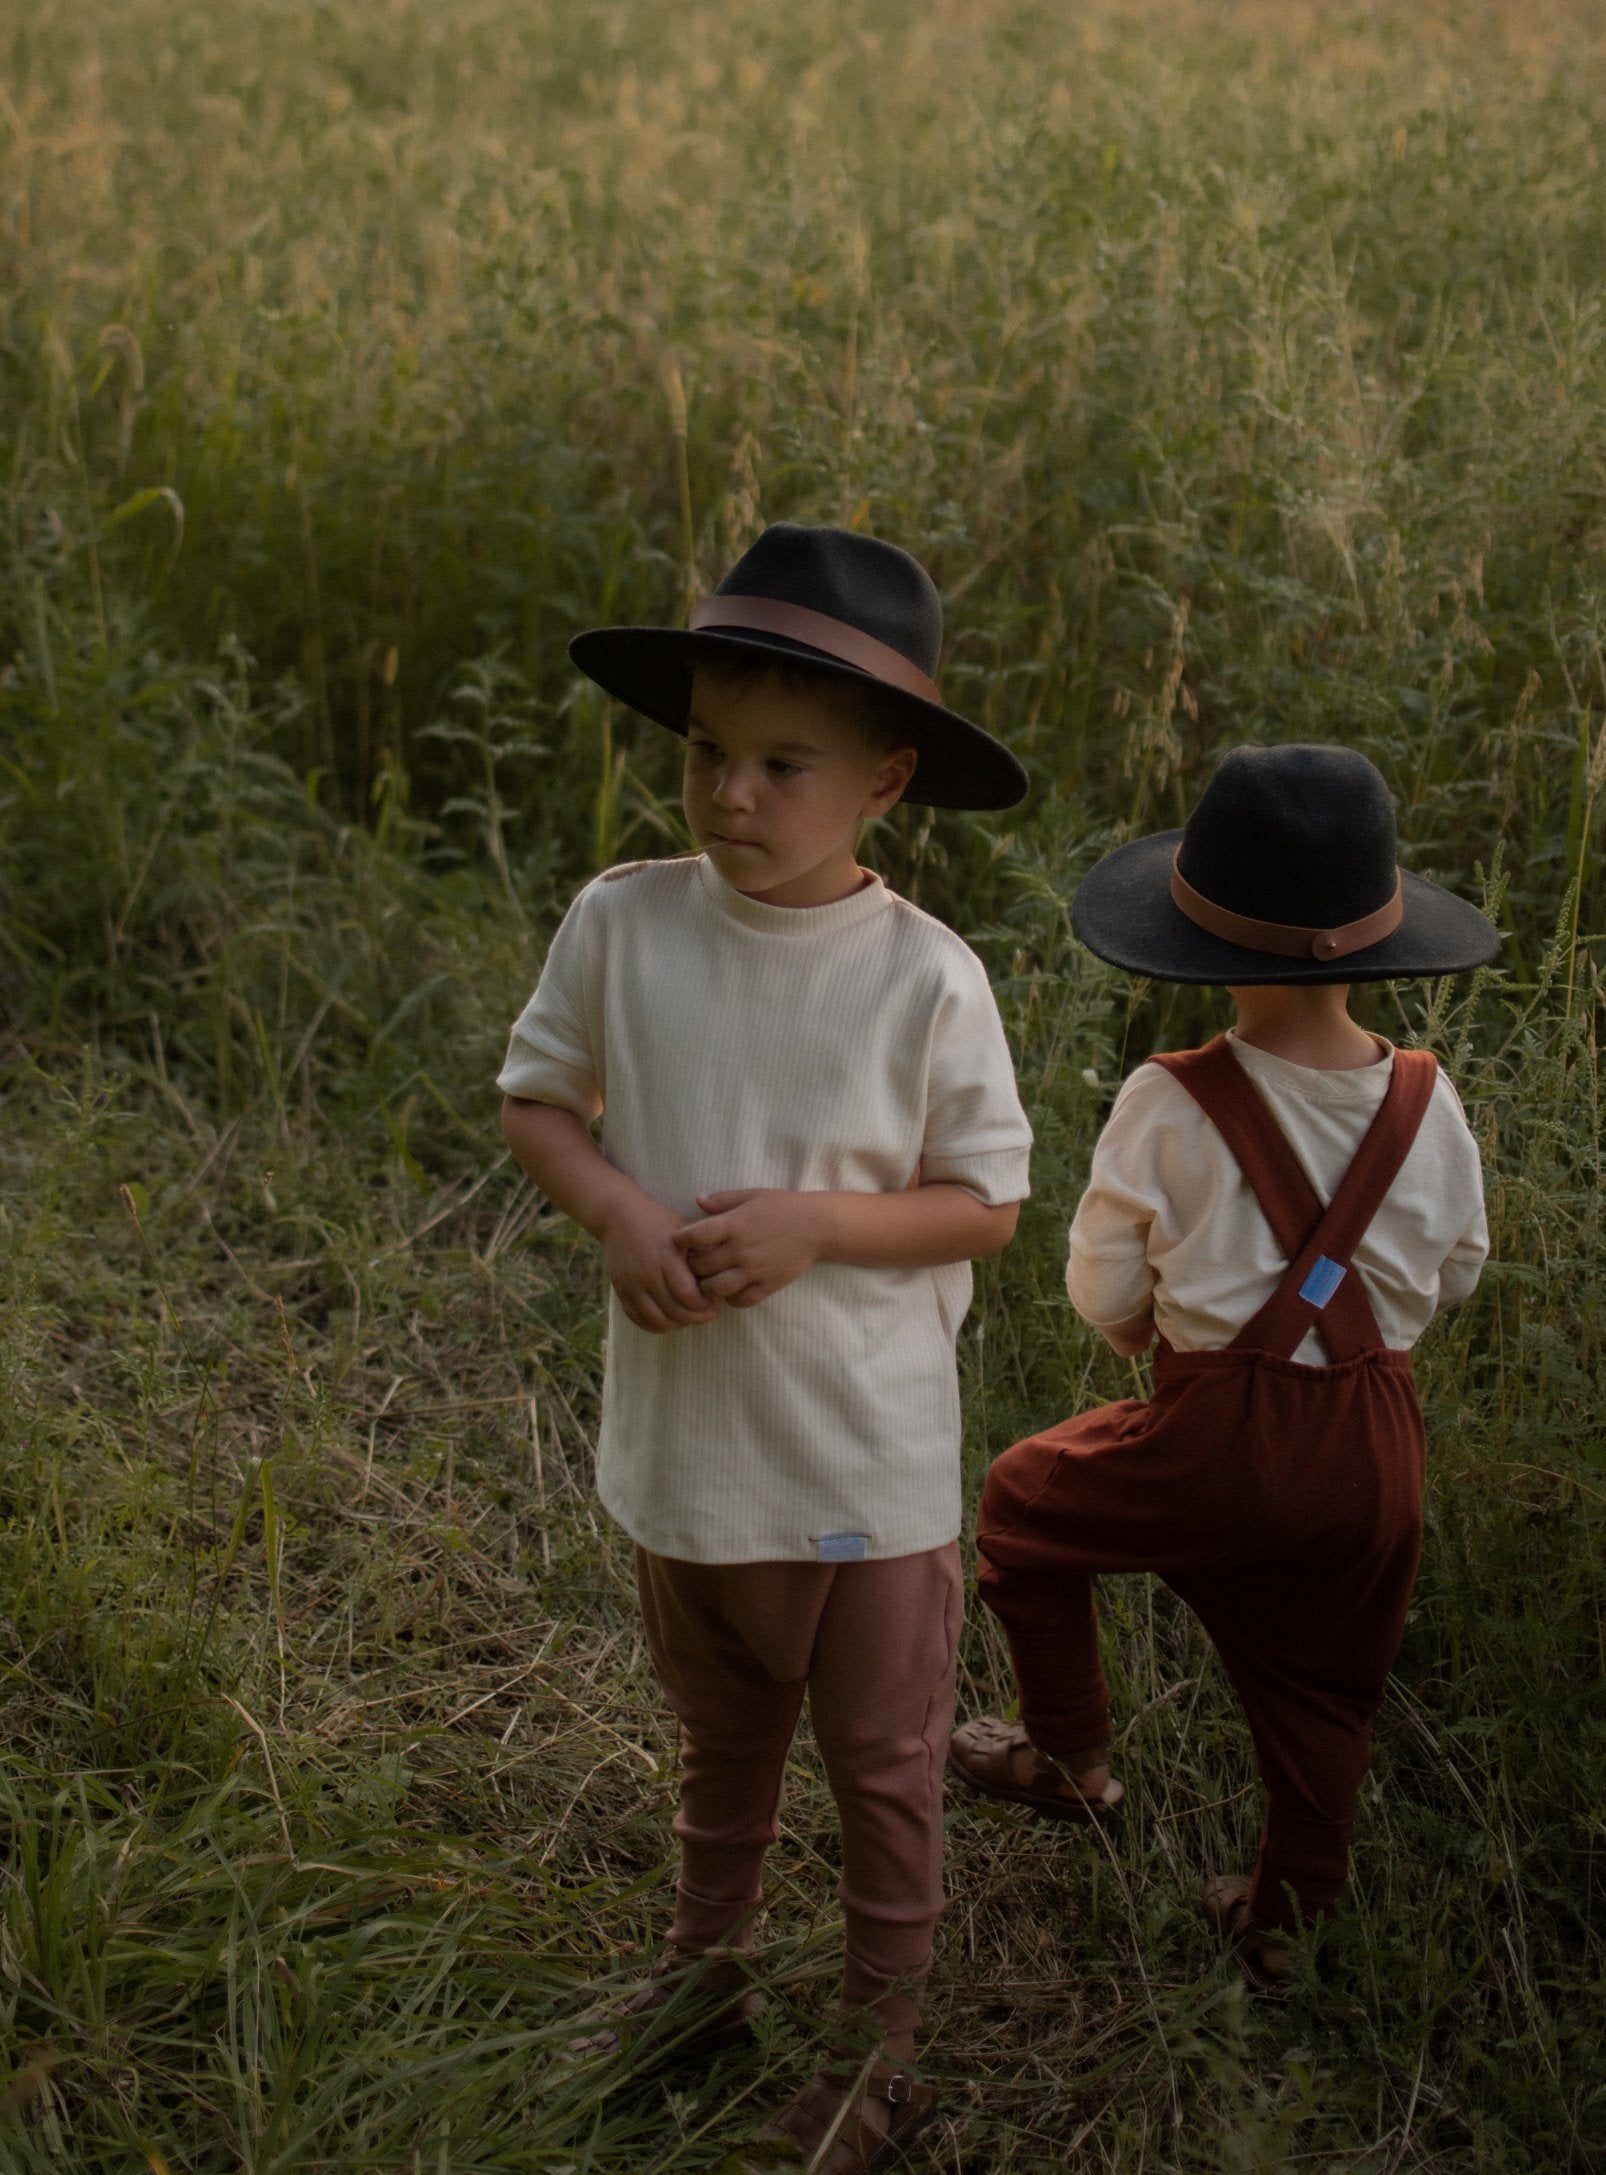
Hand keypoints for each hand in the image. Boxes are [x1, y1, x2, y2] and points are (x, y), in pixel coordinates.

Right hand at [600, 1194, 718, 1334]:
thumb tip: (723, 1271)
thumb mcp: (684, 1229)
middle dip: (694, 1318)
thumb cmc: (659, 1221)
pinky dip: (653, 1325)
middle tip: (706, 1314)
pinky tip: (668, 1320)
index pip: (687, 1295)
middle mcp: (647, 1273)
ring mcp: (632, 1284)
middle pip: (673, 1311)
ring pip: (656, 1319)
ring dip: (676, 1324)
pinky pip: (636, 1318)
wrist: (620, 1216)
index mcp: (666, 1257)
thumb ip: (703, 1249)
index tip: (713, 1303)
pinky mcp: (620, 1290)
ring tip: (688, 1318)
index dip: (703, 1305)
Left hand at [672, 1189, 825, 1307]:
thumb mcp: (752, 1195)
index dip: (680, 1240)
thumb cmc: (783, 1207)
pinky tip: (732, 1289)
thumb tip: (696, 1200)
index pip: (693, 1236)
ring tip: (709, 1279)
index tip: (679, 1241)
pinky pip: (740, 1301)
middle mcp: (740, 1250)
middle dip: (690, 1266)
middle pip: (700, 1267)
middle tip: (691, 1263)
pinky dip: (731, 1298)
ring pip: (716, 1289)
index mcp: (734, 1225)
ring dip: (708, 1286)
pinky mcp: (768, 1286)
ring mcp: (754, 1271)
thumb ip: (722, 1200)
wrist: (817, 1226)